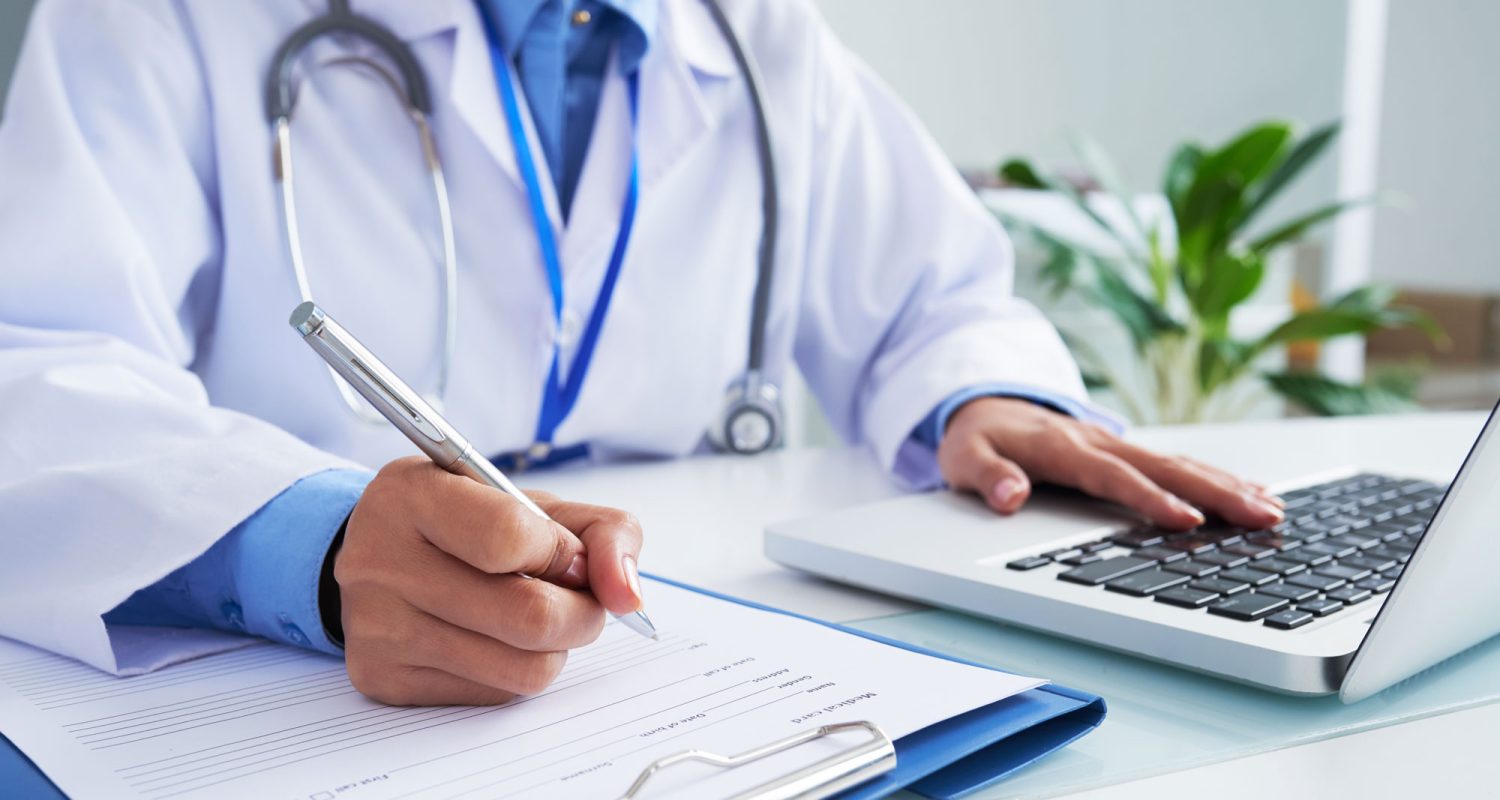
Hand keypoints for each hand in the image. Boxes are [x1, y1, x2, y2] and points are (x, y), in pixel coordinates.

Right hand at [335, 457, 644, 704]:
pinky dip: (516, 670)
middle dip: (582, 613)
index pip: (510, 536)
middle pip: (529, 617)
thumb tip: (627, 595)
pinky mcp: (386, 679)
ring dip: (555, 647)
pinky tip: (498, 639)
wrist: (376, 557)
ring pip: (522, 669)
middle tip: (580, 600)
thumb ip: (599, 531)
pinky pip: (494, 695)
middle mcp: (384, 561)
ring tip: (540, 617)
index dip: (563, 553)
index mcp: (414, 495)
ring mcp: (379, 627)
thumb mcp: (531, 502)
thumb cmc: (466, 523)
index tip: (570, 556)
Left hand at [936, 397, 1284, 529]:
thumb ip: (987, 476)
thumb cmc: (976, 439)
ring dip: (1226, 485)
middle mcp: (1099, 442)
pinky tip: (1251, 493)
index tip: (1186, 521)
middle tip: (1261, 516)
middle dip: (1215, 492)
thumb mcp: (963, 458)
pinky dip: (1215, 477)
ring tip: (1272, 510)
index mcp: (1063, 448)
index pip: (1114, 477)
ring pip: (1179, 464)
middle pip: (1164, 468)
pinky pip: (1177, 463)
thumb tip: (1008, 495)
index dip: (1150, 499)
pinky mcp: (1126, 451)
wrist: (984, 405)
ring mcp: (1117, 444)